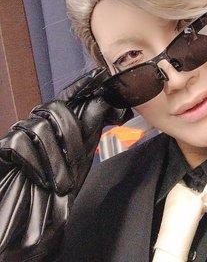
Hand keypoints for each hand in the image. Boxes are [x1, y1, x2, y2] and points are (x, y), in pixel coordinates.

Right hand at [0, 68, 130, 257]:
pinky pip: (19, 142)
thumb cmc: (54, 192)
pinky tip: (41, 179)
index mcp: (57, 126)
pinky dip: (34, 162)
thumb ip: (89, 132)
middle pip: (55, 108)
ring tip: (61, 183)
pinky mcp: (3, 148)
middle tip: (77, 163)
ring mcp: (19, 134)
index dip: (81, 85)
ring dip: (55, 158)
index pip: (68, 98)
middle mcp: (37, 124)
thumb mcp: (79, 161)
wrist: (29, 223)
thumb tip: (103, 103)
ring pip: (40, 126)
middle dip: (72, 134)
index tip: (98, 75)